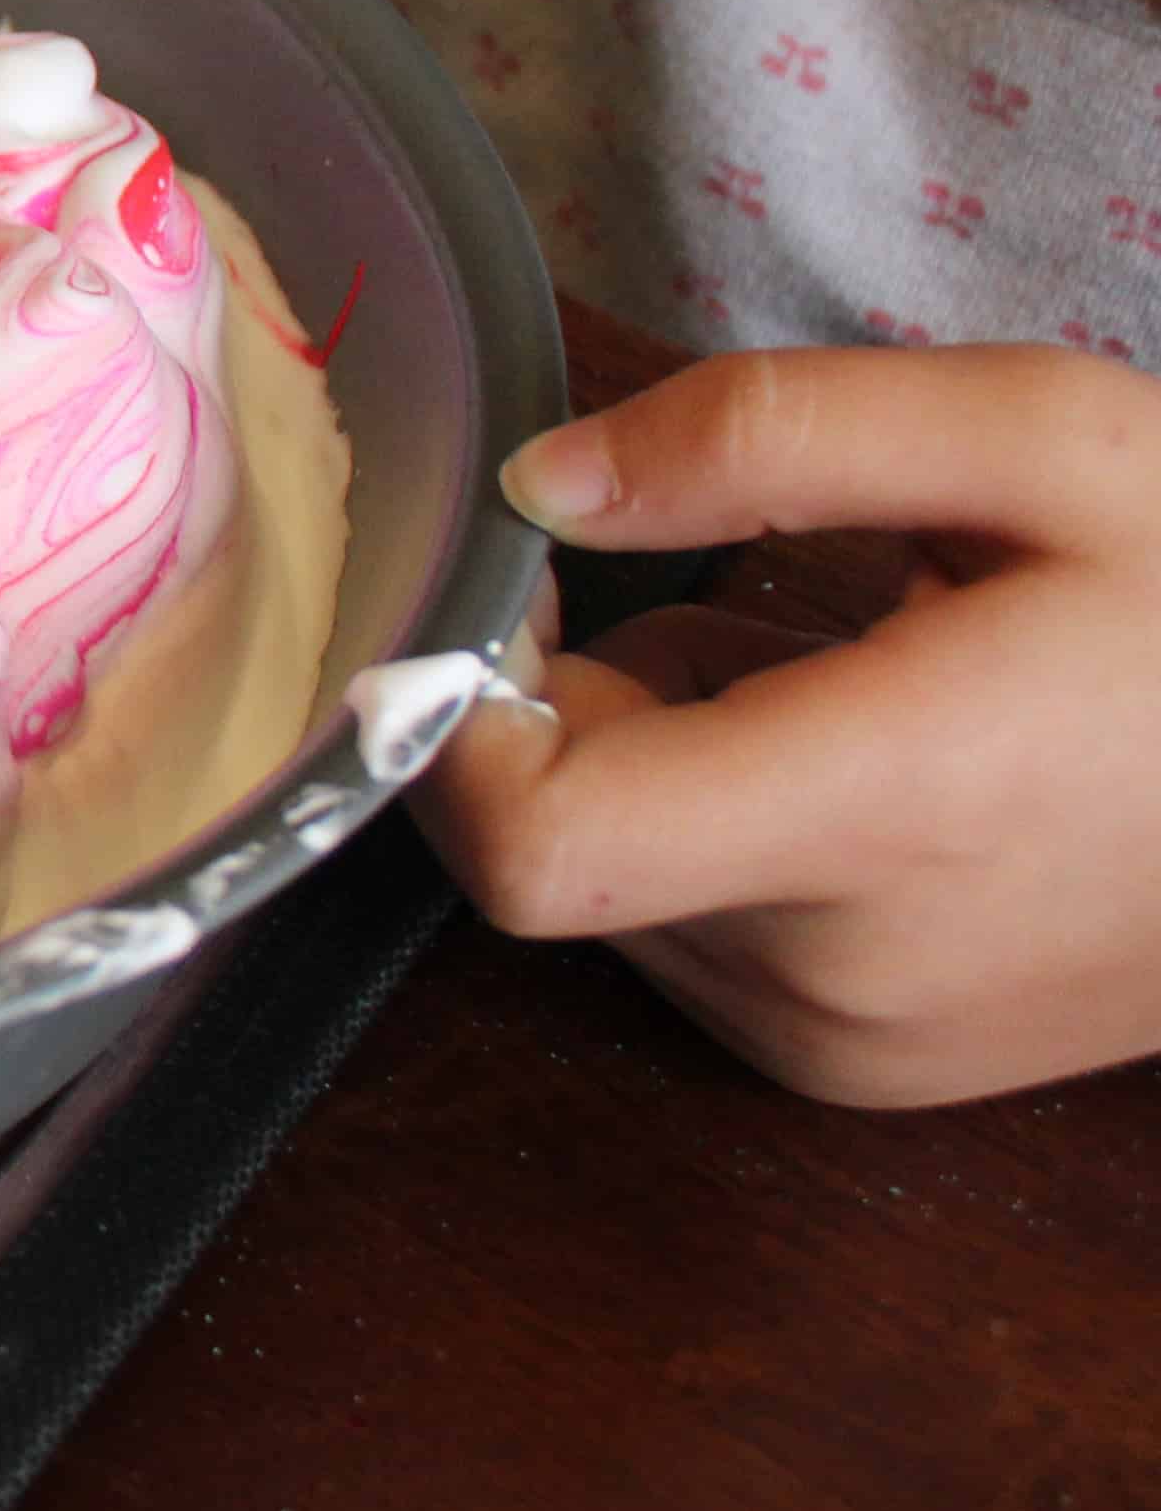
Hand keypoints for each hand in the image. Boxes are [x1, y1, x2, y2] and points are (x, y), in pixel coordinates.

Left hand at [413, 343, 1160, 1105]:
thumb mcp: (1044, 437)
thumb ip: (772, 435)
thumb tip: (544, 484)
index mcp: (884, 813)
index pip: (532, 839)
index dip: (465, 708)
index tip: (522, 588)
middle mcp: (842, 971)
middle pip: (558, 836)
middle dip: (596, 694)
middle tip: (767, 596)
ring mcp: (850, 1047)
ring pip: (618, 882)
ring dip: (671, 759)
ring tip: (857, 671)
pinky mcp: (863, 1075)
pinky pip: (695, 937)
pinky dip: (730, 833)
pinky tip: (880, 763)